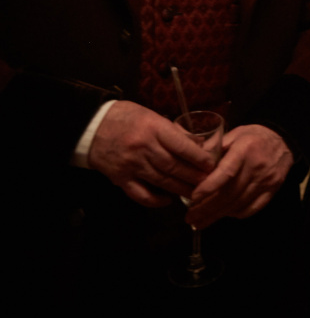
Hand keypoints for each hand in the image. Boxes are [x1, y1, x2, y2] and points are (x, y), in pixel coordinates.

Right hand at [88, 100, 213, 207]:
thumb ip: (172, 131)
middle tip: (209, 182)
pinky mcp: (119, 178)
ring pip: (161, 180)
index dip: (197, 157)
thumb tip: (197, 144)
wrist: (90, 125)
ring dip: (180, 189)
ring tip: (195, 193)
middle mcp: (143, 147)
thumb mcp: (151, 115)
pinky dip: (154, 200)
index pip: (180, 145)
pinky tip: (167, 201)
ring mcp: (131, 164)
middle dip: (193, 176)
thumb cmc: (125, 117)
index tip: (211, 165)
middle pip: (173, 166)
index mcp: (153, 128)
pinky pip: (139, 193)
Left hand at [184, 124, 292, 229]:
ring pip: (238, 204)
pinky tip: (223, 215)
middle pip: (230, 193)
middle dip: (207, 208)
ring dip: (217, 215)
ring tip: (200, 222)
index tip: (193, 198)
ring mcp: (266, 181)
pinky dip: (235, 214)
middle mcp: (257, 167)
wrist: (284, 140)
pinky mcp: (272, 190)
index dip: (209, 187)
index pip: (226, 172)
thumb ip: (215, 147)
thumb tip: (192, 161)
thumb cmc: (254, 136)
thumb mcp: (234, 134)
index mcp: (245, 150)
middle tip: (190, 217)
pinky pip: (252, 208)